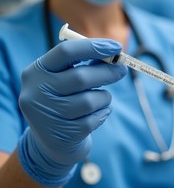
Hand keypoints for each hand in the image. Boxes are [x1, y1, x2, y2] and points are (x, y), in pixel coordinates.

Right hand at [18, 38, 126, 186]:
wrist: (52, 140)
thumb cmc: (65, 98)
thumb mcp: (66, 77)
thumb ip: (85, 64)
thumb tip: (114, 54)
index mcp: (36, 71)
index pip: (65, 52)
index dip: (94, 47)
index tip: (117, 47)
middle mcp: (36, 92)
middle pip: (80, 77)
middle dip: (107, 72)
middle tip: (122, 70)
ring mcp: (47, 116)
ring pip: (90, 101)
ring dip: (104, 97)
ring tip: (102, 98)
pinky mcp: (61, 135)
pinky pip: (93, 119)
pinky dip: (102, 113)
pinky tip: (97, 113)